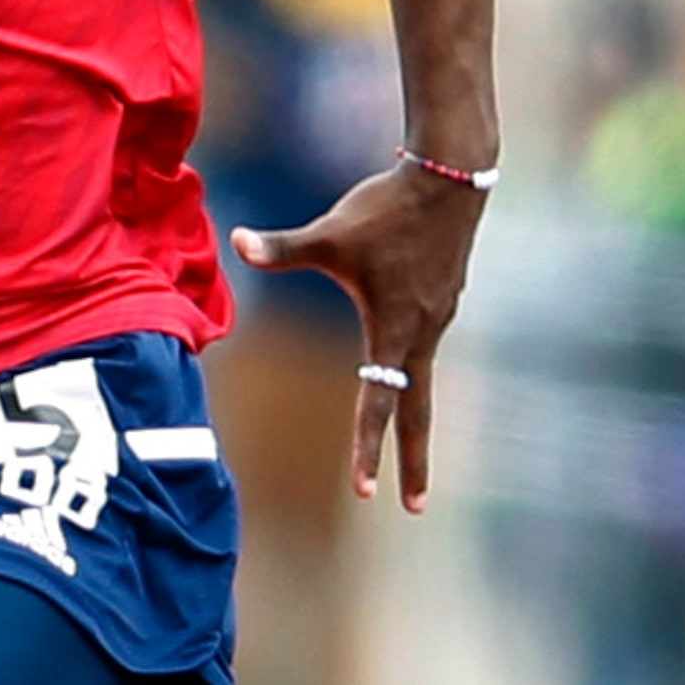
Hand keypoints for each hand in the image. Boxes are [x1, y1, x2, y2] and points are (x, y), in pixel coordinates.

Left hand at [231, 159, 484, 510]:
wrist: (451, 177)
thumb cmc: (386, 208)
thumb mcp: (330, 233)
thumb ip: (283, 248)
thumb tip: (234, 241)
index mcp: (394, 331)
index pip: (378, 404)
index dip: (367, 449)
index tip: (364, 492)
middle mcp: (422, 334)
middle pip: (420, 413)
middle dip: (416, 463)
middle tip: (416, 508)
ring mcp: (440, 318)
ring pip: (423, 375)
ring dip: (415, 411)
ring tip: (407, 443)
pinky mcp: (446, 298)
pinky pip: (426, 340)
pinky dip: (416, 365)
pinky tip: (407, 345)